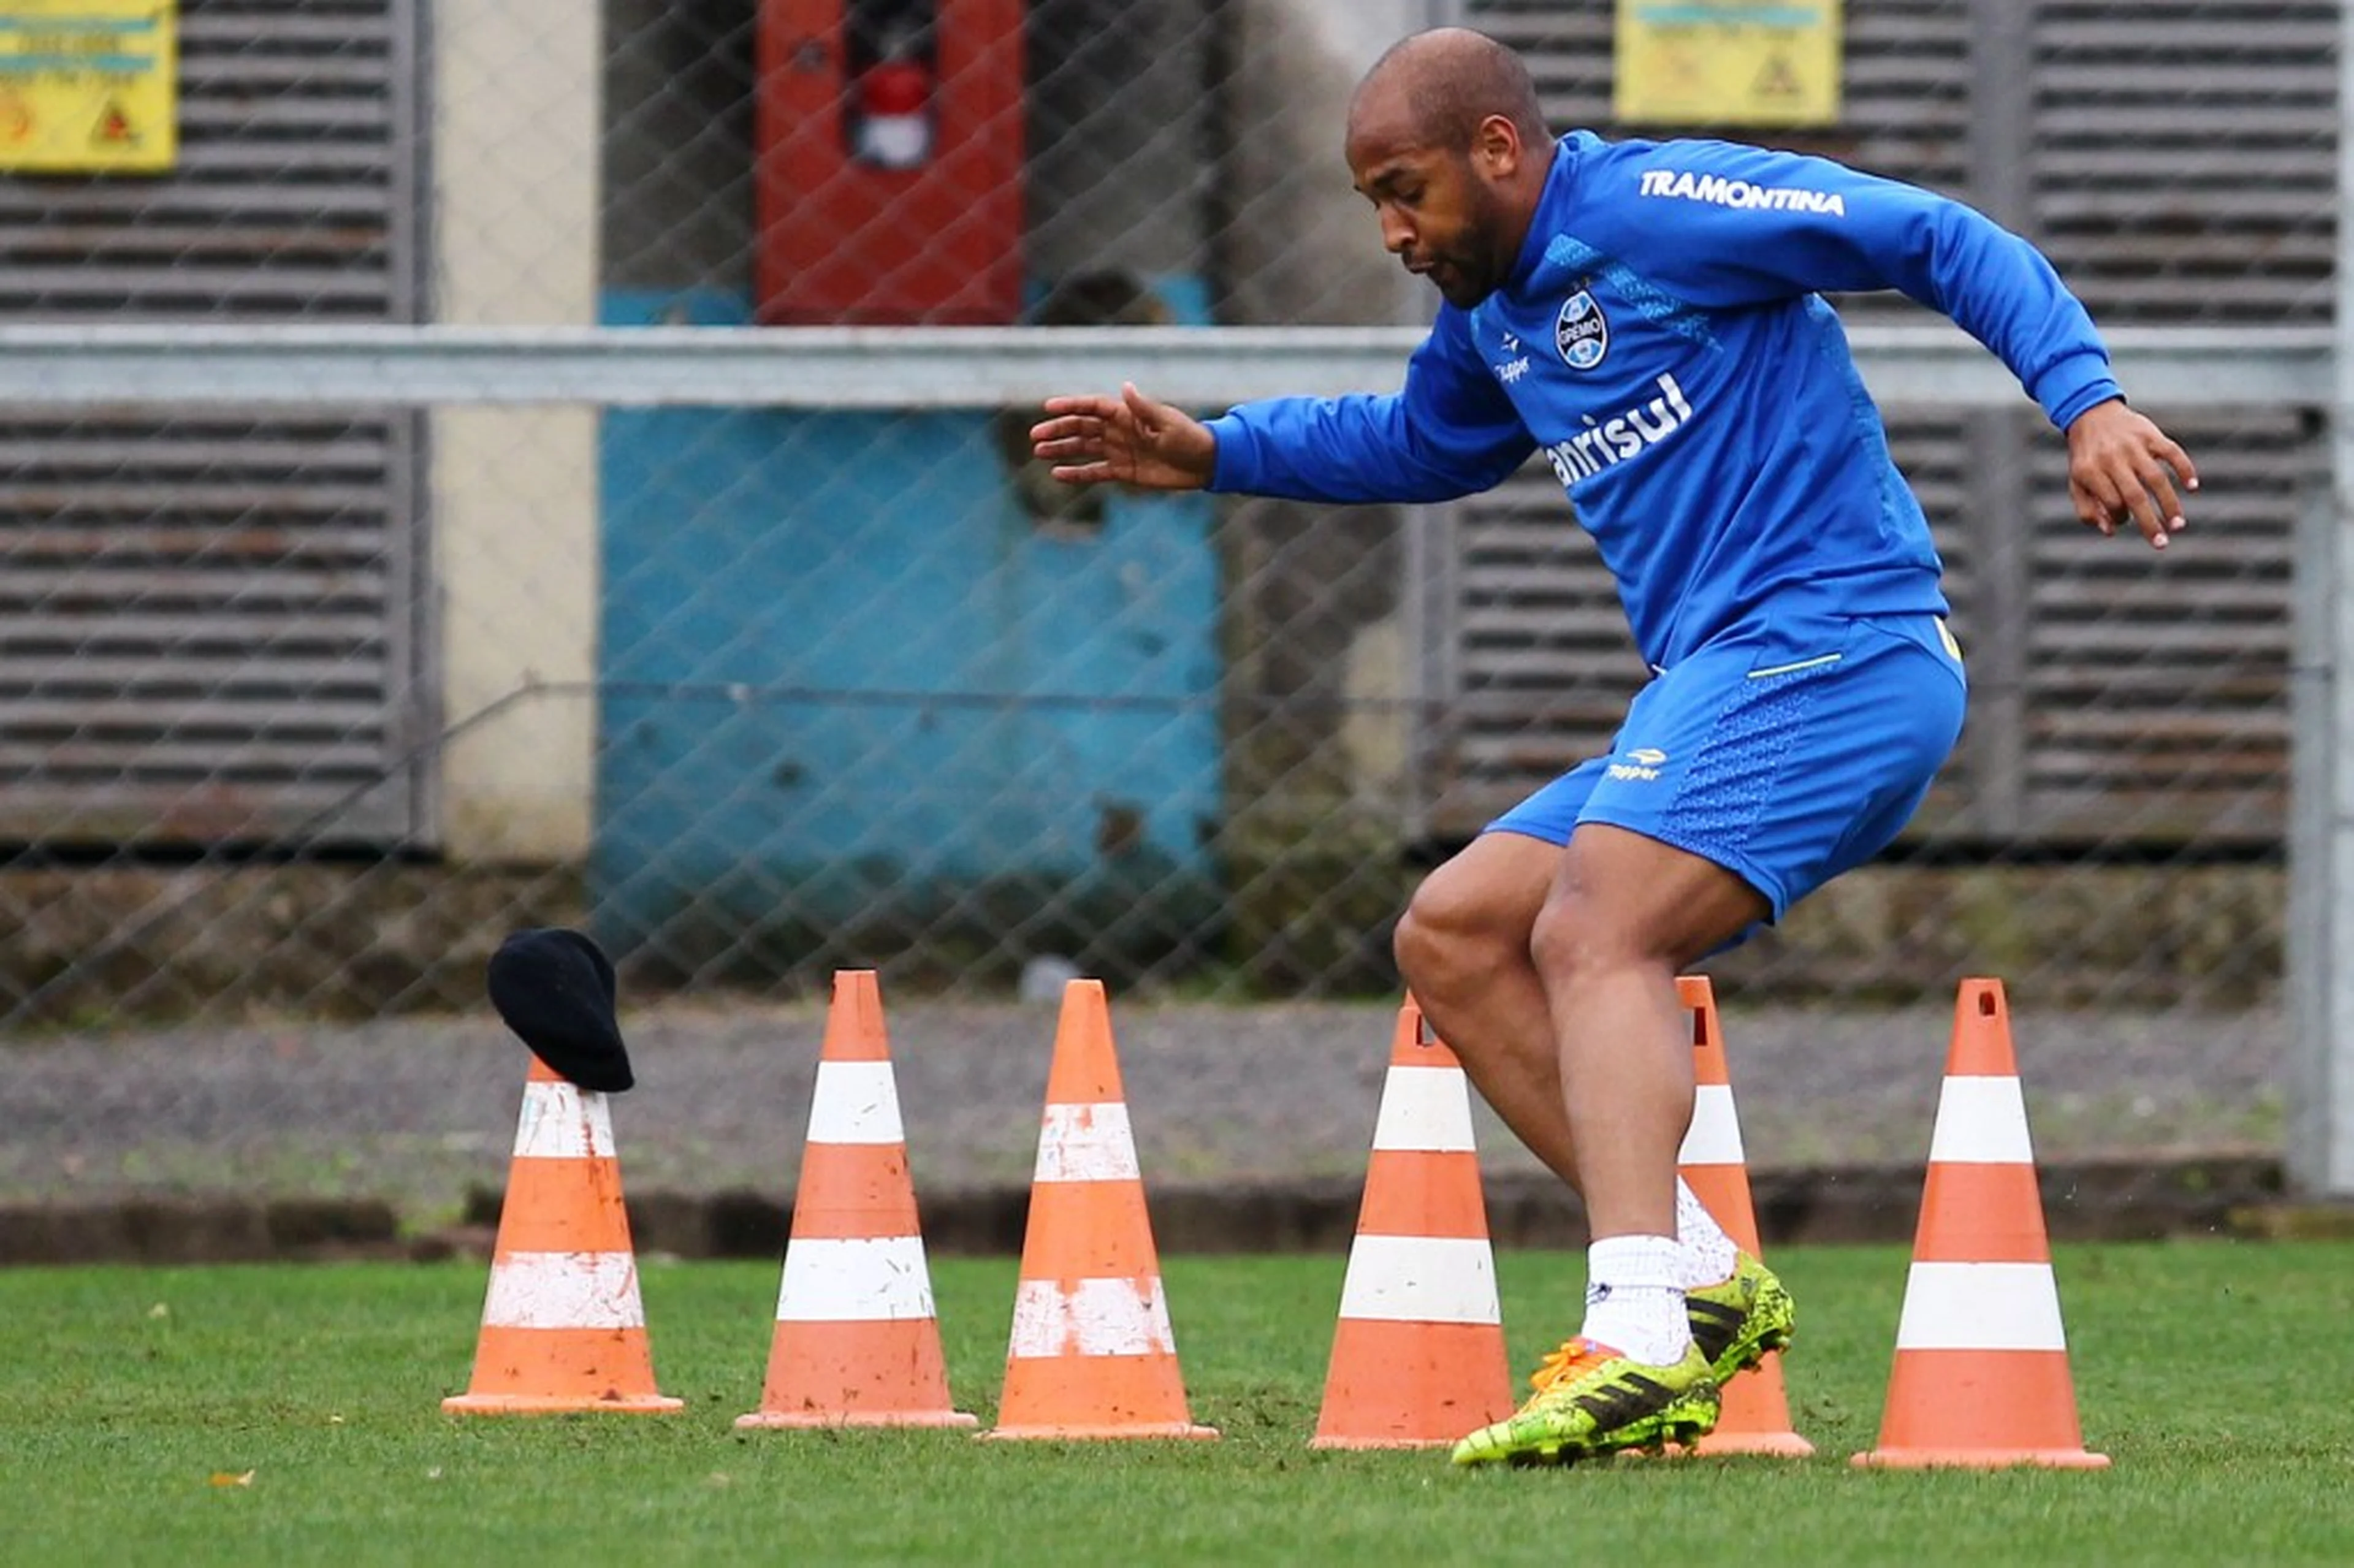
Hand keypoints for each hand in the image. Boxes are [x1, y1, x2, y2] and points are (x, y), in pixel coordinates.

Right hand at [1029, 382, 1215, 490]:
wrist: (1205, 464)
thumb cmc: (1188, 438)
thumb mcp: (1166, 422)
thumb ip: (1142, 408)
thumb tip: (1125, 387)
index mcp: (1127, 414)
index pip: (1092, 407)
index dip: (1070, 405)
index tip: (1048, 407)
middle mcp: (1119, 430)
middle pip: (1082, 427)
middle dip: (1058, 430)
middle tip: (1036, 436)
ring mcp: (1120, 451)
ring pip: (1084, 449)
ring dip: (1062, 449)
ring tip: (1039, 453)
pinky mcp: (1124, 471)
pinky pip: (1095, 472)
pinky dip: (1077, 473)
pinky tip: (1058, 474)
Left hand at [2065, 398, 2197, 550]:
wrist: (2091, 413)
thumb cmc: (2086, 456)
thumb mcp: (2076, 482)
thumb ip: (2087, 509)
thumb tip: (2111, 531)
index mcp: (2090, 471)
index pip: (2112, 503)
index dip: (2120, 517)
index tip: (2126, 521)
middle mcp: (2112, 459)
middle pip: (2135, 495)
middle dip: (2149, 522)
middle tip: (2161, 544)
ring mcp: (2133, 446)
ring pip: (2156, 478)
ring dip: (2170, 502)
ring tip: (2178, 525)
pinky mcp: (2150, 434)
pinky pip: (2172, 451)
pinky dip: (2184, 468)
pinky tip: (2193, 486)